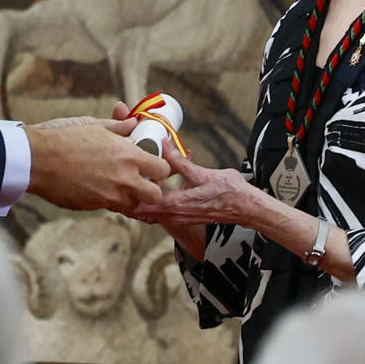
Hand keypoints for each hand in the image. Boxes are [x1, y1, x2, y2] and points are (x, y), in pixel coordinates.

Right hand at [25, 116, 168, 211]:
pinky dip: (108, 198)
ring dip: (130, 196)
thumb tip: (133, 123)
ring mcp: (108, 196)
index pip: (162, 169)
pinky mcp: (93, 207)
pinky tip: (96, 185)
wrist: (36, 159)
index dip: (159, 167)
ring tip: (117, 183)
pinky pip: (109, 206)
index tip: (151, 164)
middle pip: (155, 194)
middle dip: (151, 188)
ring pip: (133, 204)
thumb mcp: (93, 125)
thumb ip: (118, 127)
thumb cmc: (63, 138)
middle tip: (140, 179)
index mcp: (128, 156)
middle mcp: (123, 179)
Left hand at [128, 143, 259, 233]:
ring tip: (133, 183)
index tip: (119, 178)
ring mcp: (177, 219)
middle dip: (128, 196)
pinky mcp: (182, 217)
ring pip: (148, 212)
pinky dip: (152, 202)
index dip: (126, 193)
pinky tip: (153, 188)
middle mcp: (172, 216)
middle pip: (139, 210)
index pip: (139, 205)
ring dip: (140, 199)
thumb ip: (179, 161)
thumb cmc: (228, 191)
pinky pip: (159, 213)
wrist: (245, 208)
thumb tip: (164, 144)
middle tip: (120, 179)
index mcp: (174, 205)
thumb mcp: (202, 173)